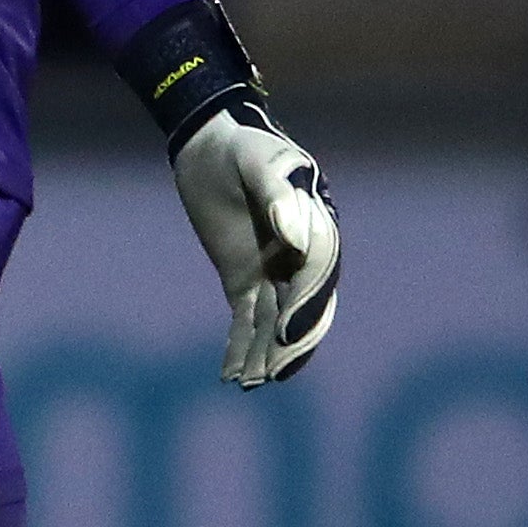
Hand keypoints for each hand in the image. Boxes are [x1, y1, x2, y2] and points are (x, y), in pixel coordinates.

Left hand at [171, 110, 339, 386]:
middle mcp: (300, 256)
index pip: (316, 274)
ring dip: (266, 353)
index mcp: (316, 226)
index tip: (287, 331)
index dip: (304, 303)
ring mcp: (274, 272)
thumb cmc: (242, 146)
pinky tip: (232, 376)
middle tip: (275, 372)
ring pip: (275, 321)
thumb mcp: (257, 162)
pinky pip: (246, 320)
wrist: (211, 144)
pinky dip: (241, 347)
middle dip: (292, 342)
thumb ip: (276, 195)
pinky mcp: (244, 280)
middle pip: (304, 306)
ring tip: (252, 383)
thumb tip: (295, 240)